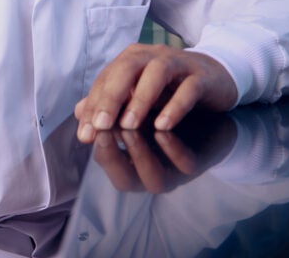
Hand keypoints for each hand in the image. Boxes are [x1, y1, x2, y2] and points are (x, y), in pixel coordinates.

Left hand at [75, 44, 236, 142]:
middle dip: (111, 97)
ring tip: (129, 125)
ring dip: (140, 99)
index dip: (93, 106)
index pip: (106, 80)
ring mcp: (179, 63)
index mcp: (132, 59)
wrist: (215, 76)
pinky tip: (163, 126)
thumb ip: (110, 102)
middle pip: (126, 69)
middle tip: (101, 125)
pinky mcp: (202, 76)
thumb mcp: (138, 95)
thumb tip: (79, 113)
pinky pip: (189, 87)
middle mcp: (152, 55)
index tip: (84, 134)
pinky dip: (175, 106)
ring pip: (156, 73)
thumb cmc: (170, 87)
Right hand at [90, 111, 237, 193]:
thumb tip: (80, 109)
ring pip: (155, 180)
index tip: (91, 124)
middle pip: (125, 181)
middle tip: (105, 129)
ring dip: (139, 154)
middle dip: (113, 156)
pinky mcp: (199, 163)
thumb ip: (112, 109)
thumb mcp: (135, 107)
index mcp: (131, 163)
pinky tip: (162, 129)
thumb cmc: (164, 111)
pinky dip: (172, 149)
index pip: (106, 163)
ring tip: (130, 127)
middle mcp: (150, 174)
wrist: (208, 109)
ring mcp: (175, 173)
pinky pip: (184, 165)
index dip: (97, 146)